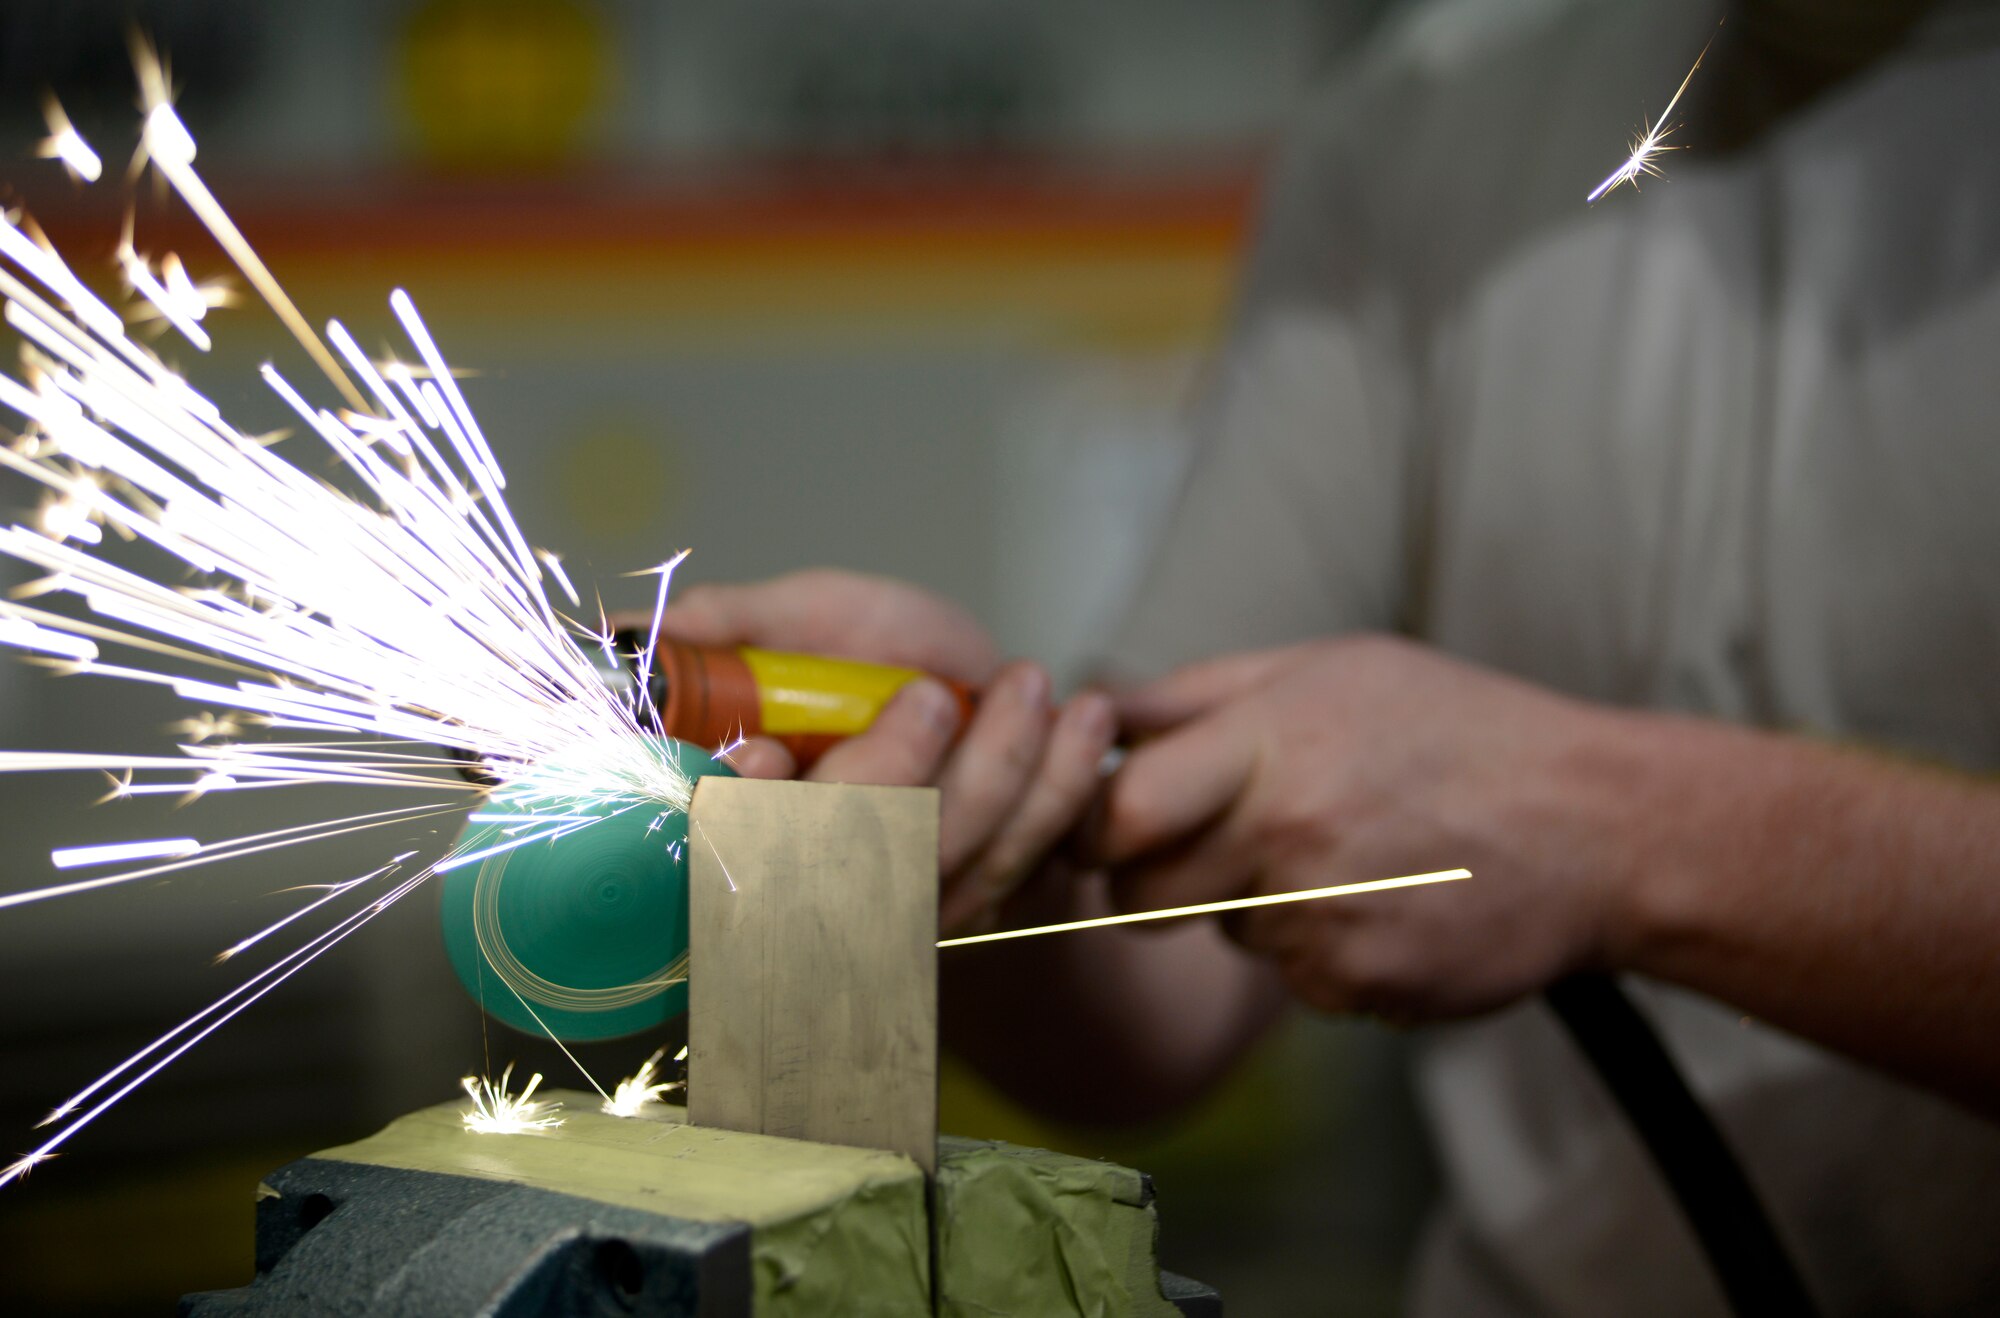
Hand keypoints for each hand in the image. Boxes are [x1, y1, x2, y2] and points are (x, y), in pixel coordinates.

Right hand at [656, 569, 1116, 931]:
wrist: (955, 674)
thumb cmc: (860, 648)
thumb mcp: (792, 618)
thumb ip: (728, 625)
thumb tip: (632, 634)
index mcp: (746, 818)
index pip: (729, 848)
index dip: (740, 820)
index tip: (761, 754)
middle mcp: (817, 879)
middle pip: (846, 866)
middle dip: (902, 779)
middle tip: (935, 694)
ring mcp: (898, 902)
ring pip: (947, 868)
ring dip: (1008, 779)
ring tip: (1042, 689)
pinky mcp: (973, 901)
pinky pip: (1018, 864)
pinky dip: (1059, 795)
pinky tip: (1084, 725)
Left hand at [1093, 634, 1637, 1022]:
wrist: (1601, 828)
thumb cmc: (1463, 730)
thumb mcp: (1331, 668)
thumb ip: (1198, 695)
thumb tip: (1091, 711)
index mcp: (1271, 744)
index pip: (1116, 812)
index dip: (1094, 824)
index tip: (1107, 820)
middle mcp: (1288, 837)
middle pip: (1139, 897)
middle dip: (1149, 879)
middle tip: (1205, 846)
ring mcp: (1321, 923)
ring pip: (1221, 932)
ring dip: (1251, 904)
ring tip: (1342, 852)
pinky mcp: (1355, 986)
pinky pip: (1289, 975)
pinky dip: (1316, 947)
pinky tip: (1382, 898)